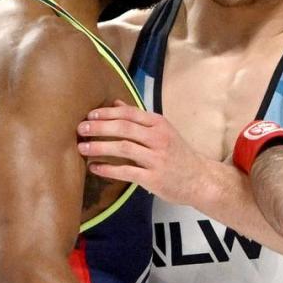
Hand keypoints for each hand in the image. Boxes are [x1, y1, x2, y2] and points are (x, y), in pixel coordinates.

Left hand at [77, 102, 208, 204]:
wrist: (201, 180)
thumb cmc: (179, 155)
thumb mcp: (163, 132)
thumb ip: (139, 119)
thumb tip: (116, 103)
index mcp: (159, 124)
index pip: (129, 113)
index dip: (107, 113)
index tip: (90, 115)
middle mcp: (158, 138)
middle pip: (124, 128)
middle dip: (99, 127)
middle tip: (81, 129)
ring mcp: (157, 159)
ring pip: (123, 148)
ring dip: (100, 147)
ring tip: (82, 147)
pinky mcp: (154, 178)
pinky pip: (127, 172)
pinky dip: (108, 169)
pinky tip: (94, 168)